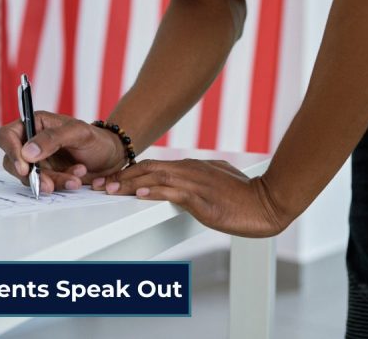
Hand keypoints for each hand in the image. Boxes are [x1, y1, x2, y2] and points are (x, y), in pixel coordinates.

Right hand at [0, 111, 125, 192]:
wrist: (110, 157)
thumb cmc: (95, 139)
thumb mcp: (78, 133)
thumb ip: (52, 139)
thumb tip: (28, 151)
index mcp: (34, 123)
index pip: (7, 135)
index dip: (11, 151)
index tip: (25, 167)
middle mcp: (31, 142)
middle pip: (14, 162)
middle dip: (33, 175)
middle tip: (50, 184)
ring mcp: (38, 161)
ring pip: (29, 177)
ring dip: (51, 181)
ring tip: (75, 179)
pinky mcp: (46, 176)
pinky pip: (43, 185)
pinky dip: (59, 186)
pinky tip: (76, 180)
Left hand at [91, 159, 287, 236]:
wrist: (268, 202)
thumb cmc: (245, 194)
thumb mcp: (217, 178)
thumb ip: (198, 176)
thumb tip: (182, 178)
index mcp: (191, 166)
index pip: (152, 166)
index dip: (128, 172)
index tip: (109, 179)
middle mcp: (190, 170)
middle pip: (147, 169)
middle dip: (120, 177)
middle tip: (99, 184)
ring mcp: (196, 183)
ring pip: (156, 179)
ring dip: (130, 184)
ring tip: (110, 189)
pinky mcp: (203, 199)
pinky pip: (174, 193)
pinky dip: (155, 192)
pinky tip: (141, 195)